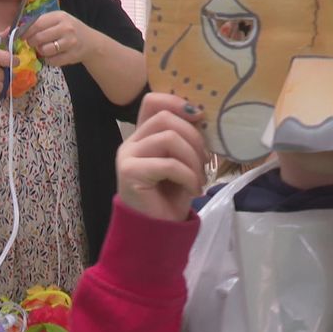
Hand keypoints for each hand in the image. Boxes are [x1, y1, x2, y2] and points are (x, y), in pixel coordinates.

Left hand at [22, 11, 98, 68]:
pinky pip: (52, 61)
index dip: (25, 31)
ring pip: (45, 50)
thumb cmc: (71, 30)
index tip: (21, 35)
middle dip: (32, 42)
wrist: (92, 43)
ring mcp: (70, 43)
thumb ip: (43, 22)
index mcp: (60, 17)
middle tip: (33, 43)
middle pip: (39, 38)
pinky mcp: (72, 56)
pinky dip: (49, 60)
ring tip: (45, 49)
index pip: (36, 24)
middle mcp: (66, 28)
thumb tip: (21, 30)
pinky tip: (53, 56)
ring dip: (41, 51)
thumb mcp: (59, 20)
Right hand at [116, 93, 207, 221]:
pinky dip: (188, 176)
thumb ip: (186, 139)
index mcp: (144, 136)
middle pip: (165, 118)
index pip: (153, 101)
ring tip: (199, 178)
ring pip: (168, 138)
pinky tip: (193, 189)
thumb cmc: (171, 197)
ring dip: (193, 158)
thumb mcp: (184, 162)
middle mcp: (132, 142)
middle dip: (194, 137)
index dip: (177, 101)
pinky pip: (168, 164)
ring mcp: (127, 156)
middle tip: (205, 162)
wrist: (157, 231)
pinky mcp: (130, 172)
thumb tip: (203, 116)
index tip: (200, 116)